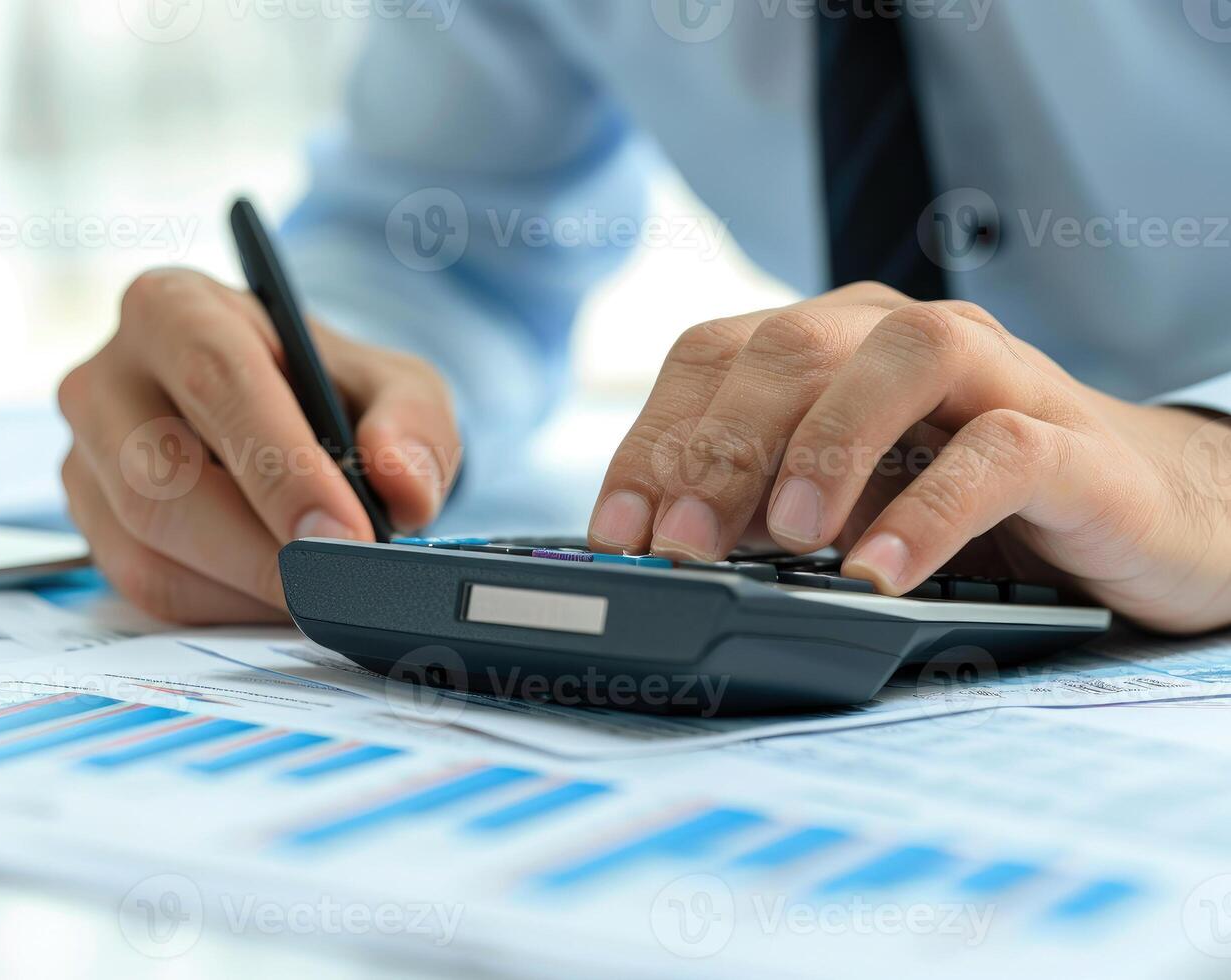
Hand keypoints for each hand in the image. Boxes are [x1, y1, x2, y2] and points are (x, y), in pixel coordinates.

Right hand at [59, 268, 459, 622]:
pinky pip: (145, 587)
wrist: (287, 419)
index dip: (282, 465)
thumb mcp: (395, 385)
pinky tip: (281, 597)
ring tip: (325, 593)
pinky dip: (225, 607)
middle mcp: (107, 377)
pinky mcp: (89, 527)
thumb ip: (414, 424)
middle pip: (161, 477)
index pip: (218, 380)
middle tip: (341, 586)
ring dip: (247, 586)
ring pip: (147, 544)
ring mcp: (84, 457)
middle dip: (262, 547)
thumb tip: (401, 486)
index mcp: (174, 307)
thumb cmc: (330, 392)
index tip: (346, 532)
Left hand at [588, 282, 1230, 632]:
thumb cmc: (969, 510)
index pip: (713, 357)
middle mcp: (903, 338)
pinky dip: (929, 511)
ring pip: (898, 360)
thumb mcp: (843, 507)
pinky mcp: (1069, 438)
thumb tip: (661, 553)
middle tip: (680, 550)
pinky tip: (880, 573)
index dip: (652, 442)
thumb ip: (761, 509)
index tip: (618, 536)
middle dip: (717, 450)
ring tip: (785, 542)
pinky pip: (997, 451)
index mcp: (833, 345)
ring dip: (824, 448)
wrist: (1142, 514)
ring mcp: (995, 375)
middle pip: (788, 349)